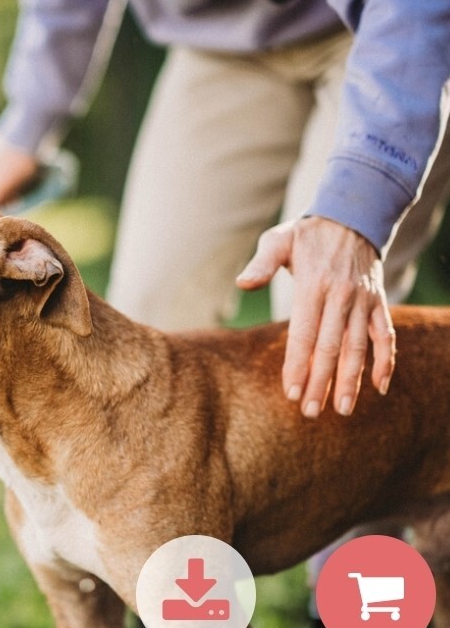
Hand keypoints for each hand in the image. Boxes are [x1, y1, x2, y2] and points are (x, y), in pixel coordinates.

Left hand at [236, 217, 394, 417]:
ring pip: (358, 347)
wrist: (352, 215)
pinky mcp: (378, 302)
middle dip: (320, 382)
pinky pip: (386, 335)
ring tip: (341, 409)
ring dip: (351, 380)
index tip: (291, 393)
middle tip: (311, 412)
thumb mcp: (279, 240)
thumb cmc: (306, 233)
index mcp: (313, 285)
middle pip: (330, 348)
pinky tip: (380, 387)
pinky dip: (385, 360)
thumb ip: (261, 263)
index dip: (297, 366)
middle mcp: (341, 296)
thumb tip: (242, 283)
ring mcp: (363, 301)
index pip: (304, 335)